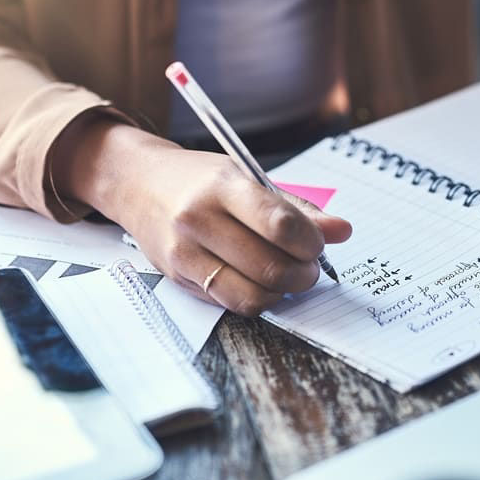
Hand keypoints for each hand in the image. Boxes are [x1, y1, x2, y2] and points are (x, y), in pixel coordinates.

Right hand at [58, 120, 351, 314]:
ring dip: (282, 293)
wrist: (137, 184)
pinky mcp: (178, 277)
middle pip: (270, 266)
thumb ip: (295, 208)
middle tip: (309, 266)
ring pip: (252, 294)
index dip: (311, 242)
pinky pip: (230, 303)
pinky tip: (260, 282)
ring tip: (288, 277)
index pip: (279, 224)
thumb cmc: (199, 179)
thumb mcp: (245, 177)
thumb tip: (341, 231)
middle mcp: (199, 219)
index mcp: (223, 186)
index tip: (318, 245)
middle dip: (303, 274)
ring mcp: (185, 252)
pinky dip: (256, 298)